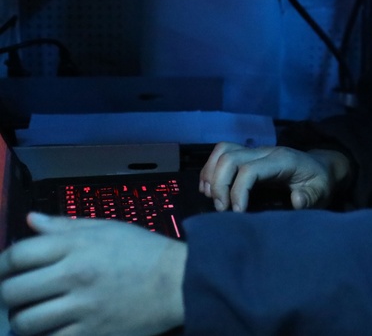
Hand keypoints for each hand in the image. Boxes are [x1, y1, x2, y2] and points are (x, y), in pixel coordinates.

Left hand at [0, 213, 185, 335]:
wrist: (180, 281)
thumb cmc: (144, 251)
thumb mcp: (106, 228)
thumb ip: (65, 226)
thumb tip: (31, 220)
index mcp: (78, 245)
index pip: (18, 254)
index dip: (3, 265)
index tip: (4, 271)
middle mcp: (75, 274)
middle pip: (14, 290)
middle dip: (8, 295)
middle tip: (17, 297)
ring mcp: (82, 306)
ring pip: (26, 321)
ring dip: (23, 320)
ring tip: (32, 316)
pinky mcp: (92, 332)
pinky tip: (52, 330)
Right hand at [199, 143, 349, 211]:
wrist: (320, 167)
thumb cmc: (319, 183)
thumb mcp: (322, 193)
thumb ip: (311, 198)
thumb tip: (296, 200)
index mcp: (282, 160)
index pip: (250, 169)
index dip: (238, 191)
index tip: (238, 212)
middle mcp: (265, 151)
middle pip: (230, 157)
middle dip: (220, 184)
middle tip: (222, 209)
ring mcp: (255, 151)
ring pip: (222, 151)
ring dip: (211, 175)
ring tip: (213, 199)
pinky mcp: (247, 155)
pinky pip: (221, 153)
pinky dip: (210, 170)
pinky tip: (211, 190)